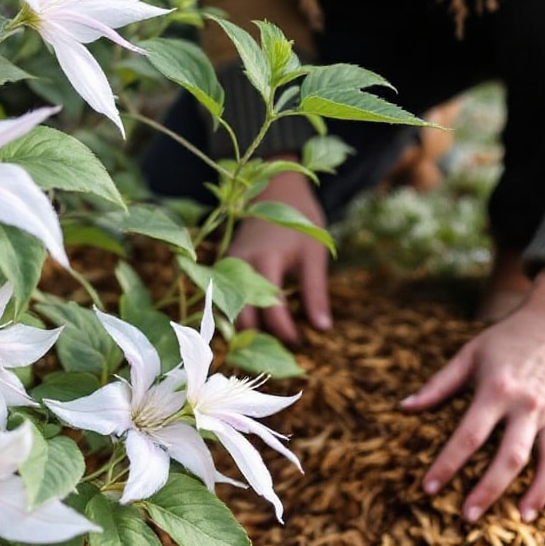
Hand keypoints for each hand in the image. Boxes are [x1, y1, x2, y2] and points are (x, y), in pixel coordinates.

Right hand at [226, 169, 331, 345]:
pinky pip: (225, 300)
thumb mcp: (314, 253)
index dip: (285, 331)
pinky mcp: (222, 269)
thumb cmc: (298, 220)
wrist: (274, 189)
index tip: (300, 342)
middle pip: (242, 315)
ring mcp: (226, 268)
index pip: (271, 308)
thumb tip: (323, 328)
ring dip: (245, 332)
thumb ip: (315, 292)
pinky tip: (252, 332)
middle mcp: (239, 266)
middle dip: (258, 340)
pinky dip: (238, 317)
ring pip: (228, 311)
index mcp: (265, 260)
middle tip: (279, 356)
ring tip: (265, 350)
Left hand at [401, 268, 544, 521]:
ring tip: (522, 518)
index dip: (447, 464)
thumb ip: (438, 384)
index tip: (429, 488)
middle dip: (489, 489)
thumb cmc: (506, 339)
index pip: (469, 436)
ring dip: (538, 492)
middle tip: (468, 516)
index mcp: (497, 390)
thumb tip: (404, 407)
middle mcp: (528, 405)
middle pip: (511, 456)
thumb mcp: (469, 354)